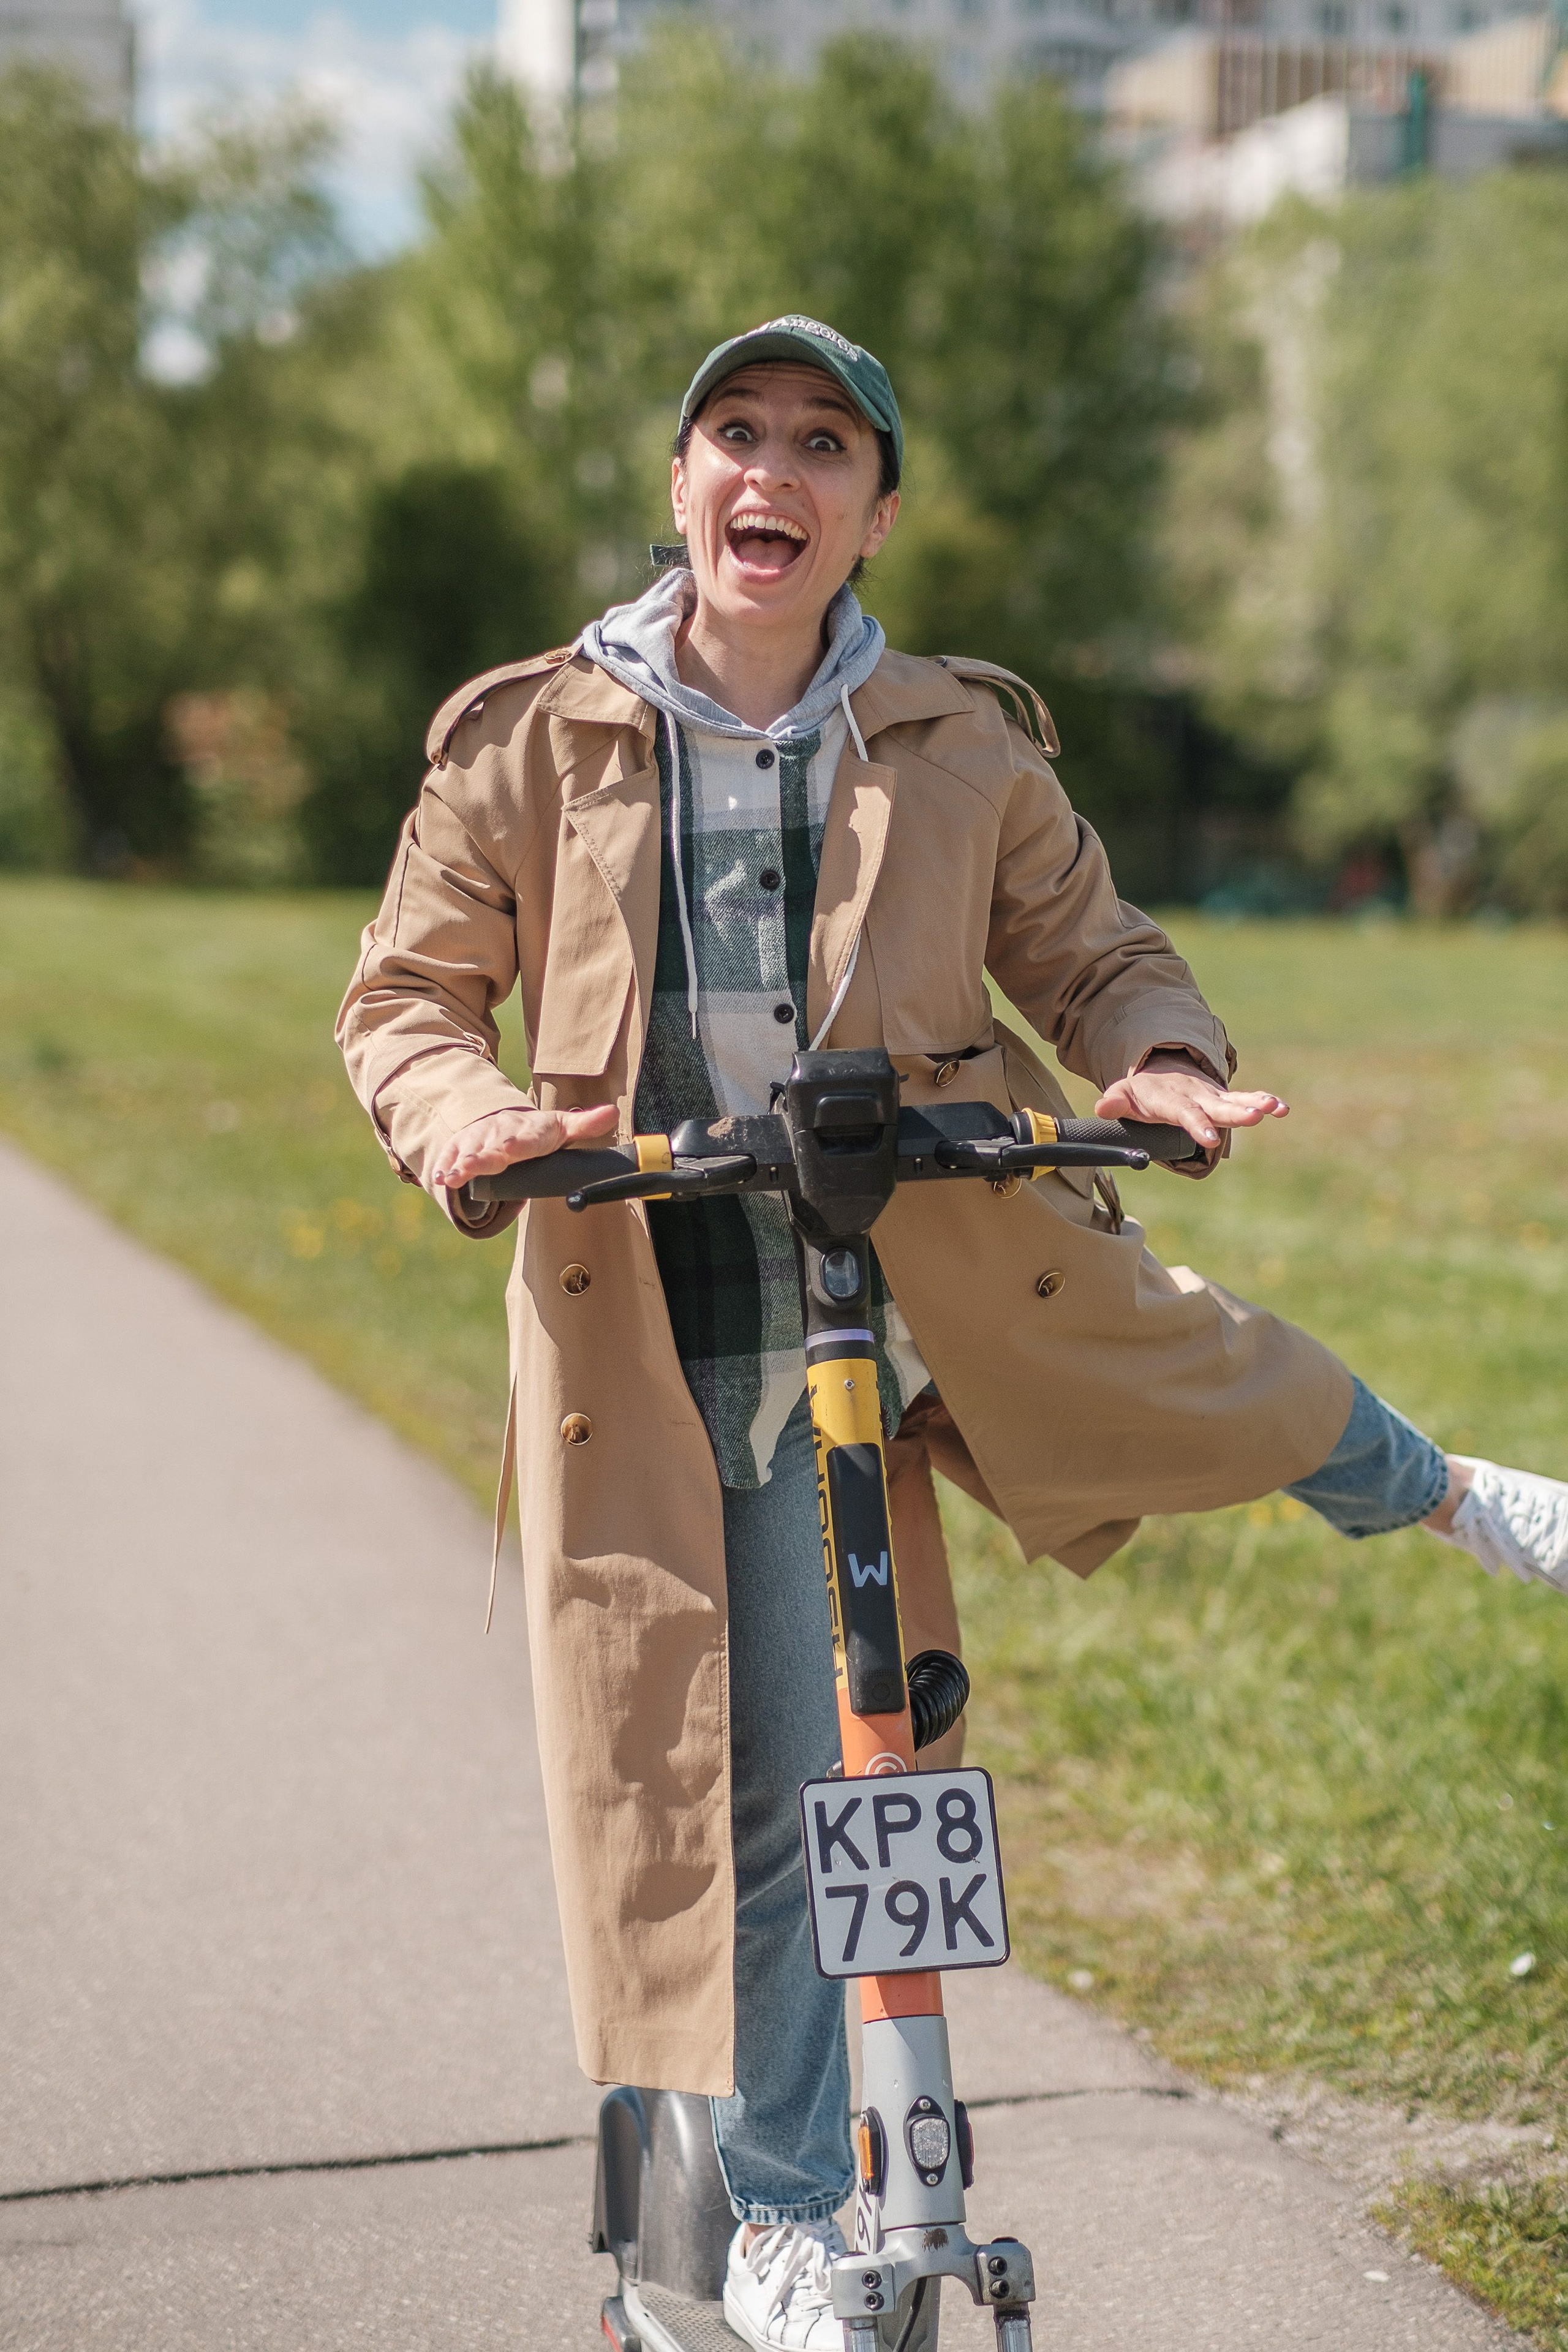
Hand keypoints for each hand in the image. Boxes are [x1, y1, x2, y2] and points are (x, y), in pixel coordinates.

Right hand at [431, 1102, 618, 1190]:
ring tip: (451, 1177)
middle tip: (470, 1167)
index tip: (509, 1148)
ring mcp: (479, 1138)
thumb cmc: (540, 1131)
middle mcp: (501, 1132)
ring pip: (468, 1151)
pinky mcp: (462, 1144)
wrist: (507, 1119)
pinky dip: (445, 1164)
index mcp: (529, 1131)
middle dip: (480, 1158)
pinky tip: (440, 1177)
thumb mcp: (563, 1127)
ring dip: (459, 1164)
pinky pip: (451, 1154)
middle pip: (491, 1148)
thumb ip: (585, 1124)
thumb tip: (612, 1112)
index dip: (516, 1144)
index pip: (524, 1139)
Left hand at [1094, 1052, 1286, 1153]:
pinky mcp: (1223, 1097)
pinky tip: (1283, 1108)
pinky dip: (1264, 1101)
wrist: (1160, 1067)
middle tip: (1257, 1116)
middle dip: (1236, 1112)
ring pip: (1235, 1100)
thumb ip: (1115, 1103)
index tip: (1210, 1140)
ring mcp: (1212, 1095)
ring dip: (1257, 1103)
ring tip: (1278, 1108)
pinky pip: (1245, 1099)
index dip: (1197, 1125)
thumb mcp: (1124, 1094)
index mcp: (1170, 1098)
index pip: (1184, 1113)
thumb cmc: (1142, 1090)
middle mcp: (1195, 1095)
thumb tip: (1102, 1108)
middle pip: (1216, 1106)